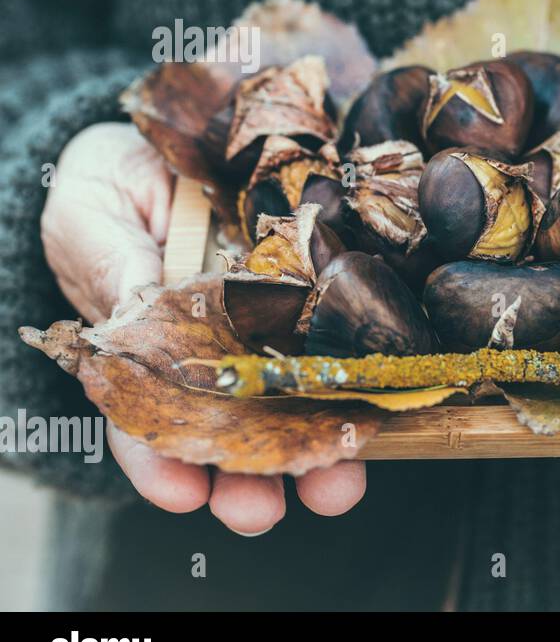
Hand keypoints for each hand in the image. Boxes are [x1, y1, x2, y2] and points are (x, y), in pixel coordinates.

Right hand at [41, 122, 365, 532]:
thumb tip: (131, 308)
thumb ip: (111, 261)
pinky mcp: (328, 300)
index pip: (146, 417)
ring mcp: (276, 329)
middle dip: (248, 479)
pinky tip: (378, 420)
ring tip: (334, 488)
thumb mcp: (98, 209)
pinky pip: (349, 348)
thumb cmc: (124, 178)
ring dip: (315, 456)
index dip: (158, 460)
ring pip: (297, 408)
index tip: (180, 493)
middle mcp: (216, 350)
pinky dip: (364, 390)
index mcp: (149, 342)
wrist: (190, 131)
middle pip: (232, 432)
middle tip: (260, 510)